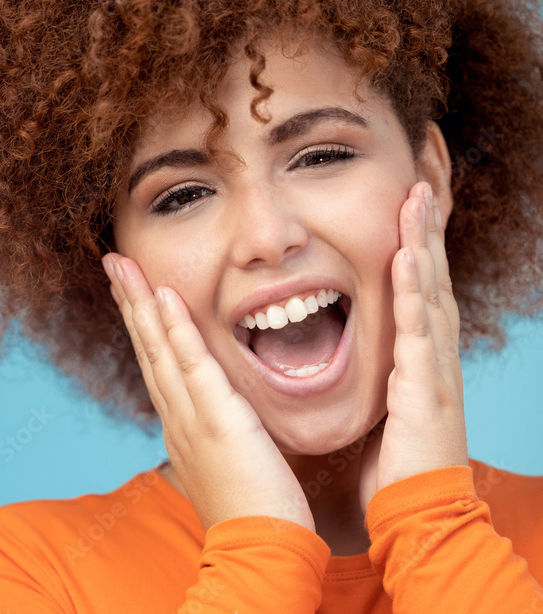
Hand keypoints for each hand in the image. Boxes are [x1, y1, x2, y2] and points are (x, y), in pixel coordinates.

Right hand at [102, 253, 314, 531]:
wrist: (260, 552)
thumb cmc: (254, 512)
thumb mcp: (229, 463)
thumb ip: (220, 433)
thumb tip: (222, 416)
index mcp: (183, 426)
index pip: (157, 364)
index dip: (143, 325)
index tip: (132, 291)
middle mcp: (178, 418)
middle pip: (147, 349)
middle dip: (129, 303)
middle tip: (113, 262)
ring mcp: (192, 418)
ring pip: (159, 350)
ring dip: (141, 304)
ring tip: (124, 265)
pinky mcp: (217, 421)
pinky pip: (193, 366)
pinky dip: (176, 331)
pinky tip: (165, 297)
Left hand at [358, 181, 468, 511]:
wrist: (416, 517)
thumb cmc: (393, 469)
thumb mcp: (382, 410)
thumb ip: (374, 378)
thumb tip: (346, 360)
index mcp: (414, 359)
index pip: (414, 288)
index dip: (413, 244)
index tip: (405, 201)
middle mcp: (429, 356)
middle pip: (430, 276)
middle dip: (427, 227)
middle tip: (424, 176)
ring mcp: (432, 369)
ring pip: (429, 291)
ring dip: (424, 242)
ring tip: (418, 195)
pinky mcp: (424, 388)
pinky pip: (418, 330)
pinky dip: (415, 290)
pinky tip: (409, 255)